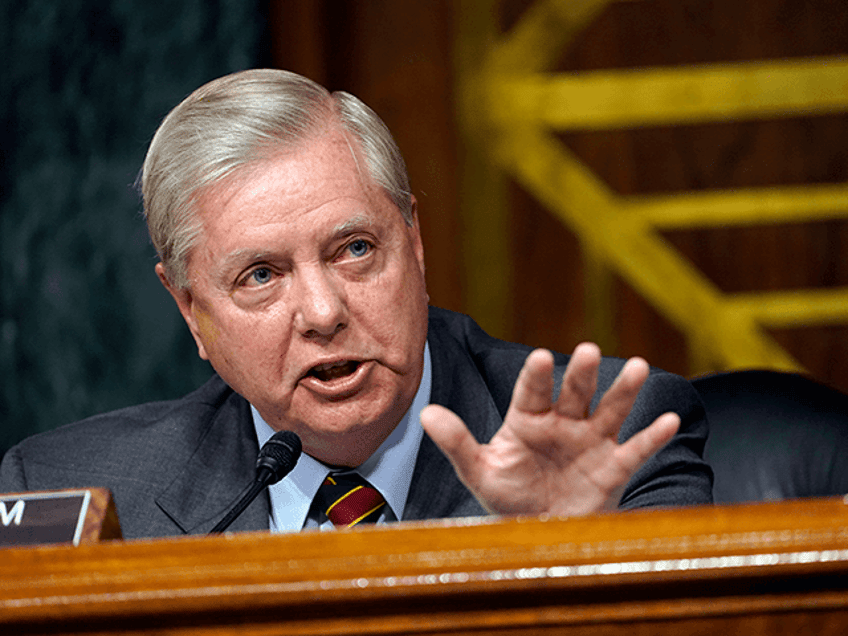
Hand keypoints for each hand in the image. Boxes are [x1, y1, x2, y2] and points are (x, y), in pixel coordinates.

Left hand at [419, 343, 679, 516]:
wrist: (540, 532)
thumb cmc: (508, 497)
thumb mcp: (480, 472)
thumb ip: (457, 443)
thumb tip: (424, 412)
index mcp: (528, 420)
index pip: (531, 393)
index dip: (535, 377)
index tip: (537, 357)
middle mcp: (562, 424)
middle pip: (574, 393)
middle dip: (581, 374)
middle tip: (588, 351)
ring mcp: (591, 443)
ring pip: (609, 411)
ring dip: (623, 391)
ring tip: (639, 367)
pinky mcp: (613, 467)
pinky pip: (635, 450)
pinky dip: (652, 437)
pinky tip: (668, 421)